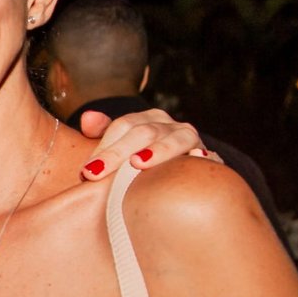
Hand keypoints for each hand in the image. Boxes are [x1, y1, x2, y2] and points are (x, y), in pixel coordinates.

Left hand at [78, 109, 219, 180]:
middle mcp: (172, 126)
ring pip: (176, 140)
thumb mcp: (120, 147)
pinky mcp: (210, 159)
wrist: (181, 178)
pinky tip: (195, 161)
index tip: (87, 170)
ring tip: (138, 162)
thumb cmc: (142, 163)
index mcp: (149, 119)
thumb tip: (88, 118)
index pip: (123, 126)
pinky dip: (203, 159)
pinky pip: (209, 157)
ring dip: (158, 150)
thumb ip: (102, 133)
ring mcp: (192, 141)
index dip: (104, 146)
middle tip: (96, 172)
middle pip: (144, 133)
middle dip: (118, 152)